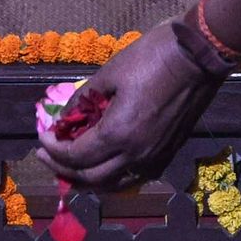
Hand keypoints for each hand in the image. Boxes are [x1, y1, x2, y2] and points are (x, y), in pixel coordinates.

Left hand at [35, 22, 225, 189]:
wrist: (199, 56)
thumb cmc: (152, 57)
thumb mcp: (109, 73)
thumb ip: (82, 99)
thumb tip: (63, 116)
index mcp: (119, 134)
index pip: (75, 156)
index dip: (52, 148)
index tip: (42, 134)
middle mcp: (136, 155)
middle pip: (90, 177)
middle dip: (62, 168)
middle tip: (46, 155)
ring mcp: (154, 158)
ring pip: (113, 184)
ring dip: (87, 179)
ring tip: (70, 166)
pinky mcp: (167, 154)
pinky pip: (133, 178)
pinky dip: (112, 177)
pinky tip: (102, 164)